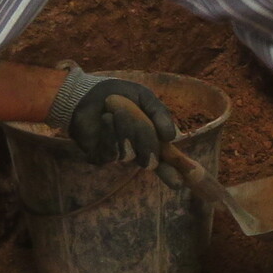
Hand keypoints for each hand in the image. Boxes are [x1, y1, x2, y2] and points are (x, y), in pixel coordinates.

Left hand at [52, 72, 176, 168]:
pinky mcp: (101, 157)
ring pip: (130, 153)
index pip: (168, 160)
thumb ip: (161, 114)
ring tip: (115, 108)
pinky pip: (111, 153)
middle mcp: (138, 151)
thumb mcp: (145, 97)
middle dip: (145, 136)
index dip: (179, 170)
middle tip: (138, 117)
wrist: (87, 93)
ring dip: (124, 127)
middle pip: (150, 159)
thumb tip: (173, 137)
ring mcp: (119, 155)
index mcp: (153, 139)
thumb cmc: (119, 94)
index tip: (185, 179)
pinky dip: (110, 133)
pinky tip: (106, 118)